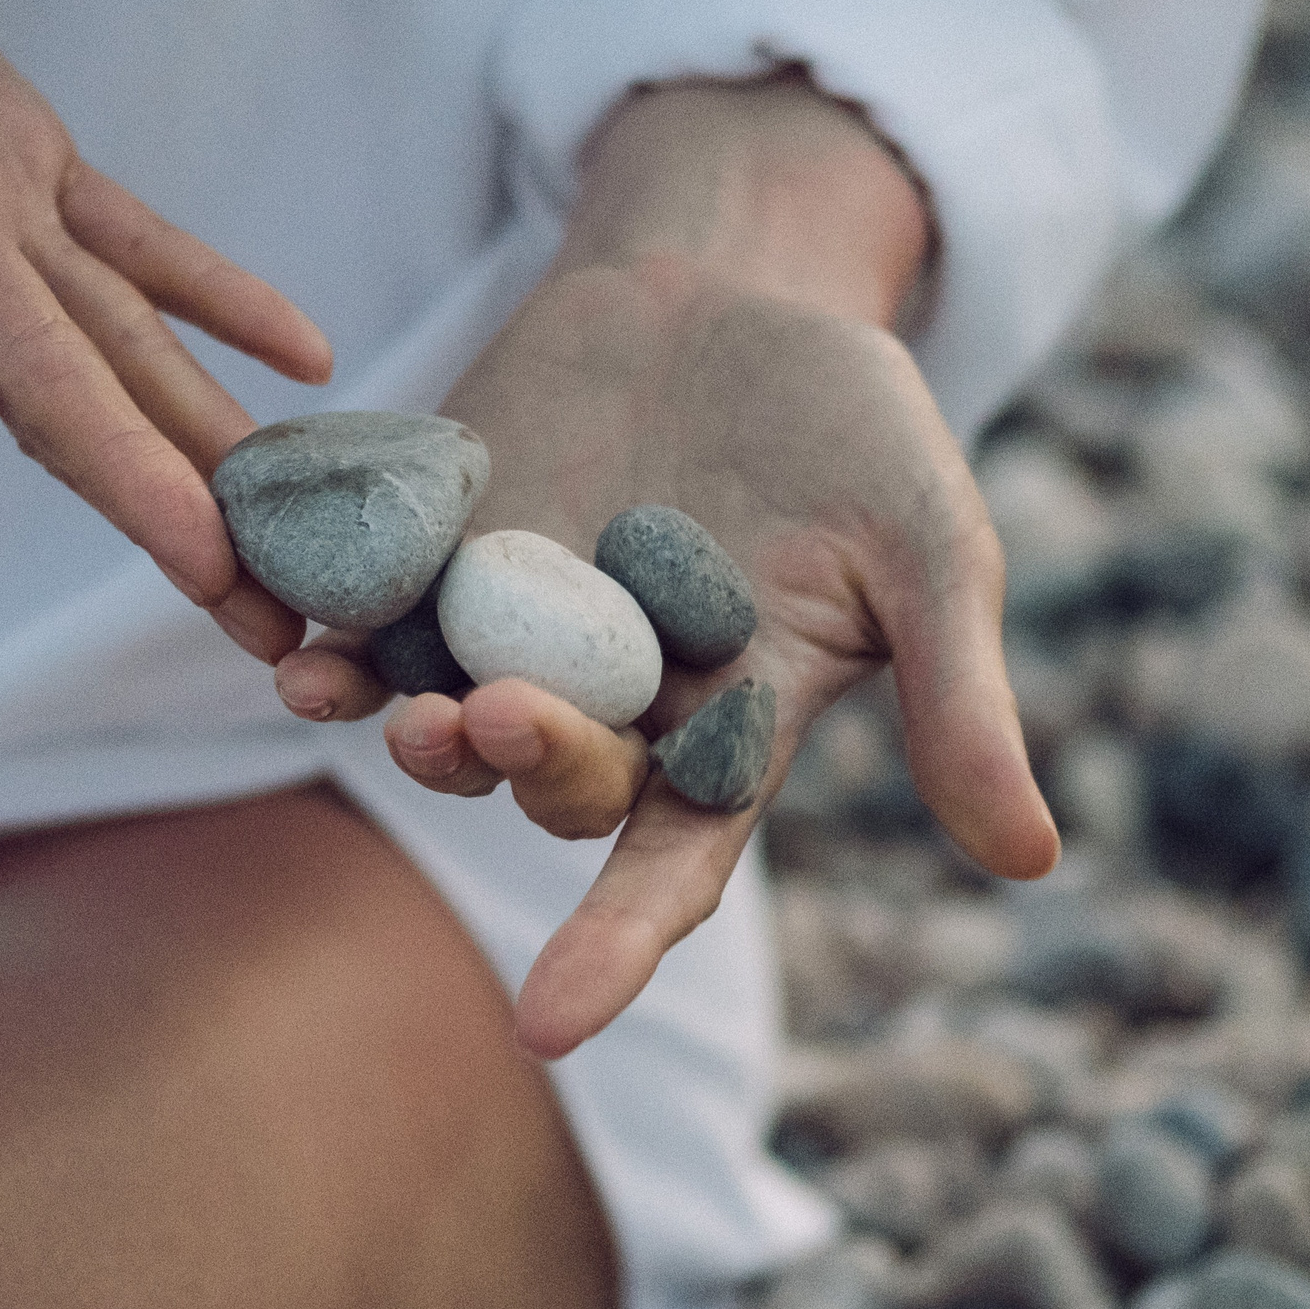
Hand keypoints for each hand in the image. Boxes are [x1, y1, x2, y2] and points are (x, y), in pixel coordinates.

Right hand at [0, 0, 330, 657]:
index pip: (24, 365)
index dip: (116, 467)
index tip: (203, 564)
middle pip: (94, 407)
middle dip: (190, 525)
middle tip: (289, 636)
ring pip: (125, 349)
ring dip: (216, 452)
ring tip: (304, 555)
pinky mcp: (9, 148)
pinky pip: (130, 244)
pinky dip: (215, 298)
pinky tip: (299, 353)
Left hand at [273, 78, 1058, 1056]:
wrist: (741, 286)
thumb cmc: (856, 428)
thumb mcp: (933, 551)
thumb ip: (958, 697)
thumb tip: (1032, 862)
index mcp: (728, 731)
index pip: (669, 873)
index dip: (613, 946)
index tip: (552, 1022)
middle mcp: (610, 703)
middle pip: (549, 782)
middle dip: (518, 768)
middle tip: (484, 720)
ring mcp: (512, 625)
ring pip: (439, 711)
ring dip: (393, 720)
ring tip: (360, 698)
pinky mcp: (437, 541)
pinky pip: (364, 604)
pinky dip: (317, 618)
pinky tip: (277, 616)